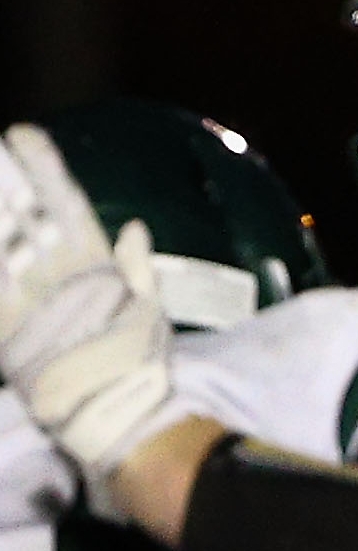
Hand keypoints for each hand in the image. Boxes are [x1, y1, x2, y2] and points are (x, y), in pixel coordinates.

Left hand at [0, 124, 184, 516]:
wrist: (113, 414)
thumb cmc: (138, 368)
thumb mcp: (149, 311)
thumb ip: (137, 267)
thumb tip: (136, 229)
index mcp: (95, 265)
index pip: (64, 202)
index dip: (42, 167)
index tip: (23, 136)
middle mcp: (55, 271)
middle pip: (20, 211)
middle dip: (3, 180)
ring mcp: (26, 294)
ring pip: (0, 238)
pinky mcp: (3, 324)